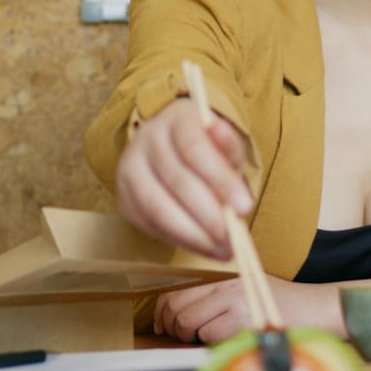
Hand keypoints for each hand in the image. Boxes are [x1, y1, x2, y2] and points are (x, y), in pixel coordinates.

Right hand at [115, 99, 253, 259]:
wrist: (172, 150)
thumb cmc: (207, 150)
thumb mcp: (225, 144)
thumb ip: (229, 148)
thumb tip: (223, 133)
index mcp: (176, 120)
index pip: (195, 148)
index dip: (221, 180)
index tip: (245, 208)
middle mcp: (147, 140)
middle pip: (177, 181)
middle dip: (210, 215)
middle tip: (235, 239)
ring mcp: (130, 169)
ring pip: (157, 207)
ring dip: (193, 235)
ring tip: (222, 250)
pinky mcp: (125, 199)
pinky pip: (149, 224)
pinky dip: (179, 240)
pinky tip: (203, 247)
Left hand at [153, 277, 350, 343]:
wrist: (320, 309)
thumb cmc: (286, 307)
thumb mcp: (250, 292)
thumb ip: (220, 301)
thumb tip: (183, 318)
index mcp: (225, 281)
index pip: (178, 293)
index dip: (162, 313)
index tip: (162, 327)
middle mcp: (227, 288)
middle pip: (178, 308)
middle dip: (174, 329)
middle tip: (184, 338)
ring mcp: (235, 303)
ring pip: (191, 324)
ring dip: (195, 338)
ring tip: (212, 340)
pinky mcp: (243, 320)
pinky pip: (210, 336)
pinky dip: (213, 344)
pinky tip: (229, 342)